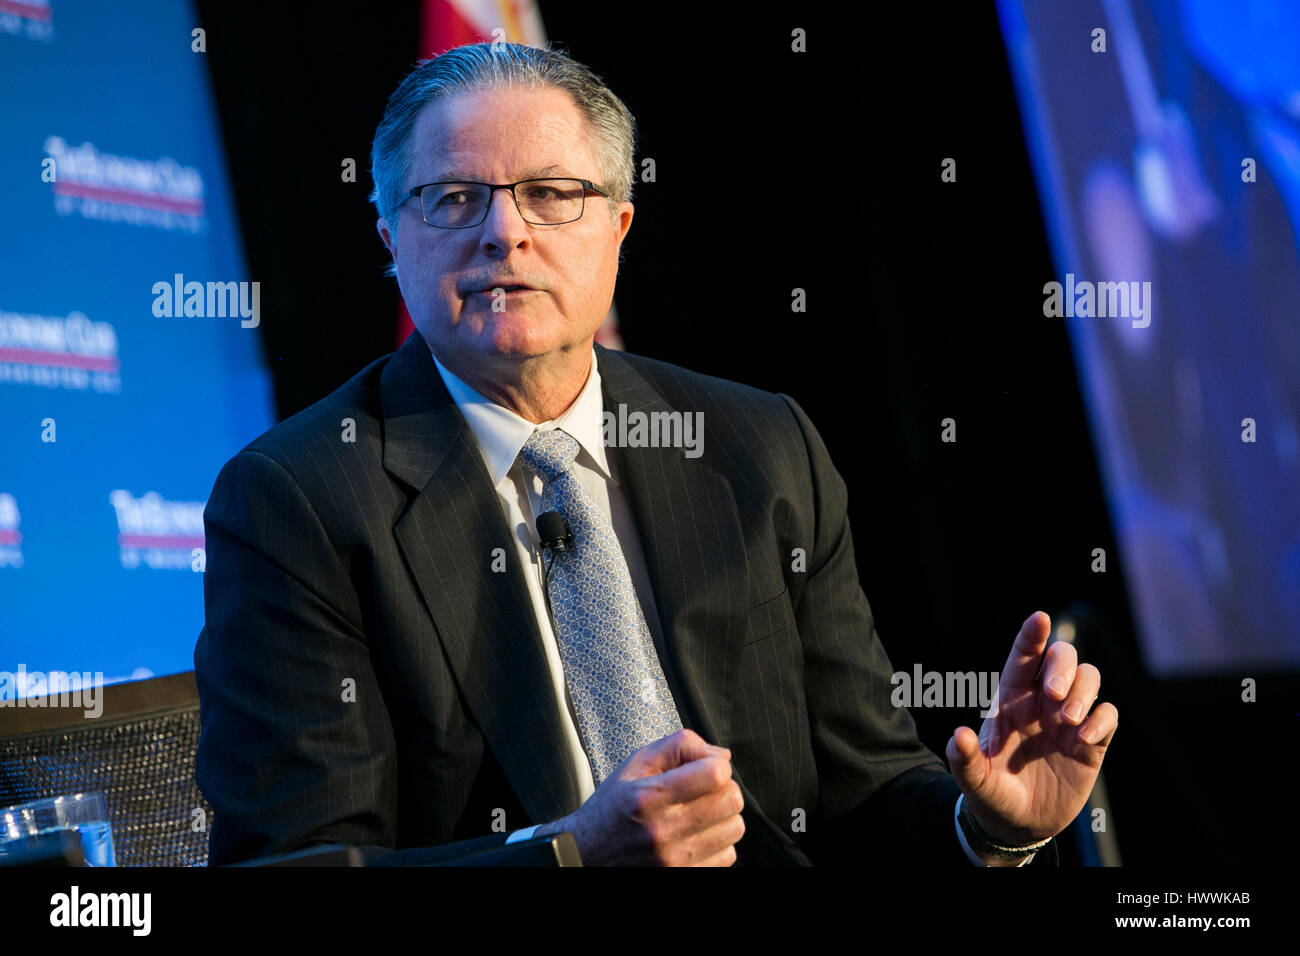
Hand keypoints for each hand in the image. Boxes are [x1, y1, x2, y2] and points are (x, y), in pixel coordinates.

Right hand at [535, 728, 744, 865]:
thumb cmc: (612, 808)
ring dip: (724, 817)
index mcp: (650, 797)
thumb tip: (721, 755)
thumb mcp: (634, 765)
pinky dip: (718, 843)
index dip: (717, 764)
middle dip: (724, 788)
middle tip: (706, 789)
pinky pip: (728, 856)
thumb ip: (678, 747)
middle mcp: (664, 831)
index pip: (715, 775)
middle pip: (731, 801)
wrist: (587, 854)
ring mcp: (675, 860)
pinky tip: (698, 836)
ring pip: (734, 829)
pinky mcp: (683, 876)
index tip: (706, 767)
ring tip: (702, 813)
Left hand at [945, 611, 1117, 848]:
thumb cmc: (992, 794)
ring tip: (1068, 720)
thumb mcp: (974, 781)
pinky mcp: (1093, 743)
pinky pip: (1108, 714)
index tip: (1039, 618)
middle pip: (1062, 658)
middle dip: (1062, 666)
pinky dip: (1102, 719)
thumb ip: (964, 760)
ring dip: (1084, 691)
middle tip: (1055, 694)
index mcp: (1011, 700)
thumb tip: (958, 735)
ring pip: (1090, 678)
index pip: (1022, 658)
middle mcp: (1042, 702)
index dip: (1031, 636)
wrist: (1019, 825)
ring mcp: (1069, 720)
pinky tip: (1085, 738)